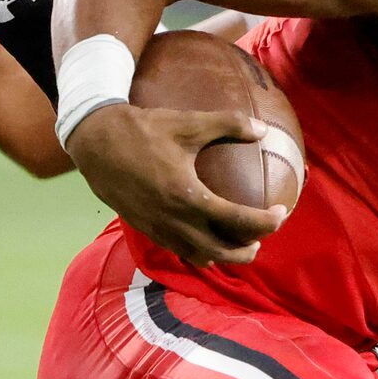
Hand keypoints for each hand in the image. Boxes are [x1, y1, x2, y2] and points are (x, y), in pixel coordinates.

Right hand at [67, 101, 285, 266]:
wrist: (97, 144)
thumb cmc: (144, 130)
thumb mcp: (188, 123)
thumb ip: (228, 125)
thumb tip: (263, 129)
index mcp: (188, 197)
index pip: (237, 220)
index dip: (265, 222)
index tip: (281, 213)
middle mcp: (174, 220)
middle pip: (222, 251)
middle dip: (246, 250)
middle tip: (261, 239)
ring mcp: (159, 229)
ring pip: (199, 256)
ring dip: (222, 255)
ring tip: (236, 243)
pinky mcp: (146, 229)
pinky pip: (178, 249)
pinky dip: (197, 250)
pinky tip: (204, 236)